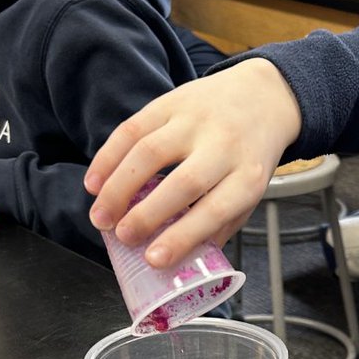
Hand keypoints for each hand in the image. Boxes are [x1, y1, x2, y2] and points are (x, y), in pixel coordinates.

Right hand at [84, 58, 301, 266]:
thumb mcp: (250, 192)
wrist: (263, 96)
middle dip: (147, 214)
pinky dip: (108, 157)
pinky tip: (95, 183)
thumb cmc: (250, 155)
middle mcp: (225, 146)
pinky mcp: (172, 101)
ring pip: (150, 152)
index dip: (183, 236)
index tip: (154, 260)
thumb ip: (220, 223)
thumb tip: (183, 262)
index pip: (216, 209)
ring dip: (118, 187)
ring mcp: (197, 120)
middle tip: (122, 237)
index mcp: (249, 176)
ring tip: (101, 216)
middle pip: (183, 182)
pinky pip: (133, 128)